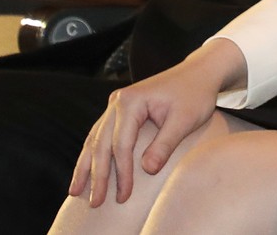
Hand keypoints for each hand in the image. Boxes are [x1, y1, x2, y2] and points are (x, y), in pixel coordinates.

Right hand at [69, 38, 242, 206]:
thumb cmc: (195, 94)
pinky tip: (87, 171)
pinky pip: (101, 134)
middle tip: (95, 202)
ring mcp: (116, 104)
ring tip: (76, 192)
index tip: (124, 195)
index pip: (121, 144)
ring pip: (95, 139)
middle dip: (97, 176)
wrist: (199, 73)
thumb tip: (146, 170)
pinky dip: (93, 154)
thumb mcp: (185, 120)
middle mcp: (118, 101)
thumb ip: (165, 144)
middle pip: (101, 143)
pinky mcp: (120, 110)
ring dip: (86, 167)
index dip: (121, 172)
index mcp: (131, 101)